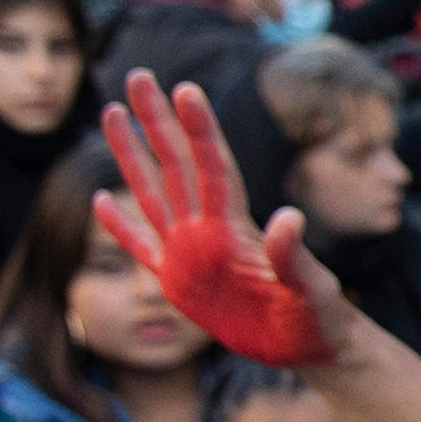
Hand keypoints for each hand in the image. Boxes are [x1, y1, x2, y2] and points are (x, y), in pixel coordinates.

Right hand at [95, 73, 341, 366]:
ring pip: (153, 191)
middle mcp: (208, 230)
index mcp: (236, 228)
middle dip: (157, 120)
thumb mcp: (310, 287)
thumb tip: (289, 217)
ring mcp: (190, 252)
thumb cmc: (320, 316)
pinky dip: (121, 225)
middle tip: (140, 75)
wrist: (311, 347)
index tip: (186, 89)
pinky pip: (141, 247)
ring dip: (133, 154)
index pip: (212, 168)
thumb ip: (292, 255)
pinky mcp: (179, 282)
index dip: (199, 129)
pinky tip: (100, 200)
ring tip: (112, 112)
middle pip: (176, 164)